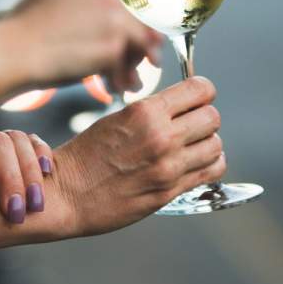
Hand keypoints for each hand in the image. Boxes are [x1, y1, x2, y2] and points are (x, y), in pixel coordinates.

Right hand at [8, 0, 162, 91]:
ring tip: (128, 83)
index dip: (136, 25)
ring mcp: (113, 22)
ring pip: (140, 45)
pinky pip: (127, 67)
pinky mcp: (112, 48)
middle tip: (139, 66)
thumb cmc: (21, 26)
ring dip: (133, 65)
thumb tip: (89, 0)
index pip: (132, 3)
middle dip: (140, 47)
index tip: (137, 40)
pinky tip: (114, 89)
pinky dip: (122, 80)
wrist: (12, 50)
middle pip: (142, 24)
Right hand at [46, 76, 224, 238]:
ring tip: (192, 146)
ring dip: (207, 143)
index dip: (203, 92)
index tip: (198, 97)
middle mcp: (161, 137)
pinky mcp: (170, 191)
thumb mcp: (118, 118)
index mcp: (145, 112)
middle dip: (204, 118)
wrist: (66, 194)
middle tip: (192, 124)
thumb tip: (183, 106)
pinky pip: (211, 171)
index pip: (200, 90)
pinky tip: (195, 164)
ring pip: (216, 144)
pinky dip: (210, 165)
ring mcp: (168, 166)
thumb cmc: (85, 156)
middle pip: (212, 117)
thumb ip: (153, 112)